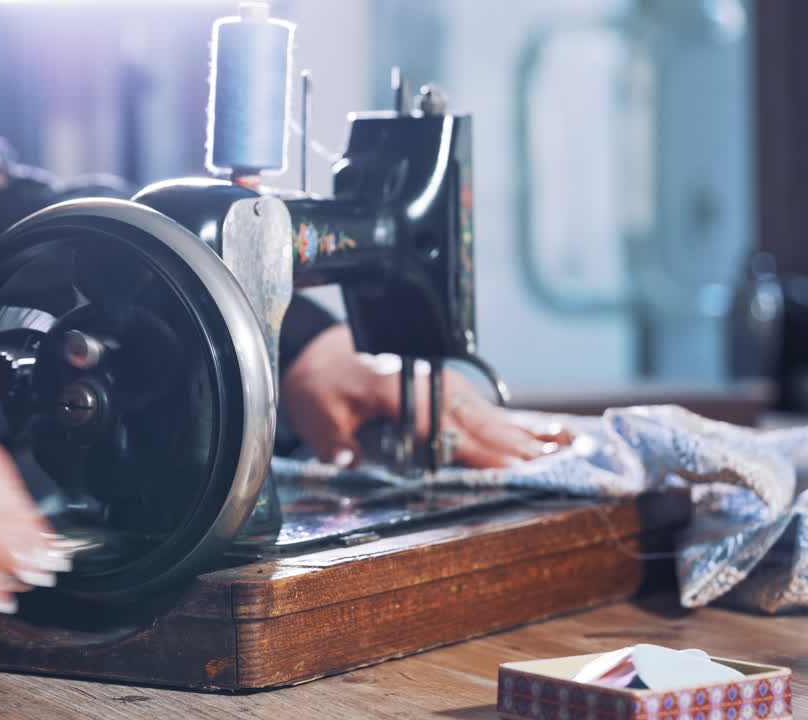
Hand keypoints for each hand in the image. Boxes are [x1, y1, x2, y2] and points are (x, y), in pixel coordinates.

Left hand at [281, 325, 572, 468]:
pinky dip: (520, 425)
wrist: (320, 353)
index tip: (519, 471)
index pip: (451, 431)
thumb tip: (349, 461)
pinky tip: (550, 436)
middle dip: (523, 450)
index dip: (485, 453)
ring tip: (572, 452)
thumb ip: (335, 441)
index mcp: (405, 393)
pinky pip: (490, 411)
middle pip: (485, 424)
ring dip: (531, 437)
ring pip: (496, 417)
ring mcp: (446, 386)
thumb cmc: (320, 386)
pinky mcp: (450, 390)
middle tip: (564, 471)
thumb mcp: (318, 415)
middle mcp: (433, 387)